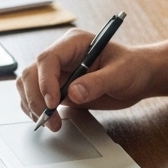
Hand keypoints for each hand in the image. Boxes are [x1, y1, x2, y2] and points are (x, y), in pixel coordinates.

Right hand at [17, 28, 155, 131]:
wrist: (139, 77)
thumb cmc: (133, 68)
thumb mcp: (121, 74)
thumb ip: (97, 82)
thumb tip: (73, 93)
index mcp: (74, 44)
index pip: (48, 59)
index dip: (45, 81)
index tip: (53, 102)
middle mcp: (61, 56)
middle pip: (31, 73)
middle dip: (36, 98)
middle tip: (50, 119)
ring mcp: (57, 73)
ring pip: (28, 86)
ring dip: (33, 106)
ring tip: (52, 123)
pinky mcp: (58, 89)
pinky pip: (37, 98)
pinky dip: (37, 110)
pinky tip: (50, 120)